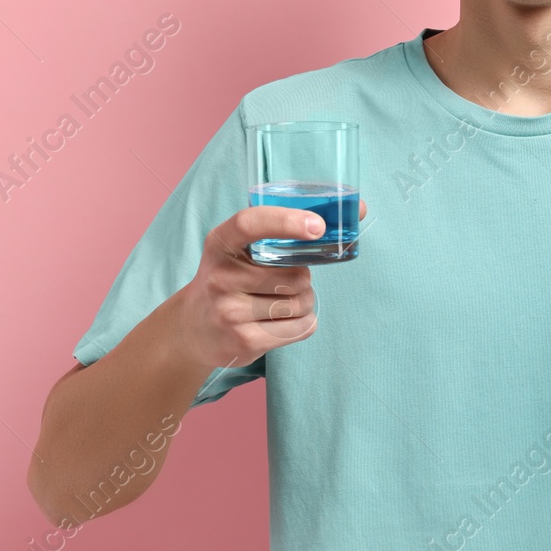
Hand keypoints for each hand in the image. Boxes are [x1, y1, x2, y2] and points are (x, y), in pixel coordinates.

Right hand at [174, 198, 366, 370]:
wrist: (193, 328)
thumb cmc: (232, 278)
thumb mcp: (240, 249)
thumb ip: (284, 231)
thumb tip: (358, 209)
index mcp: (221, 243)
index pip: (250, 223)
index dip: (287, 221)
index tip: (318, 226)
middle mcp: (221, 276)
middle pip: (295, 275)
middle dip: (303, 280)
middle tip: (285, 283)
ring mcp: (230, 310)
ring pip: (301, 304)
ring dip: (304, 303)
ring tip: (279, 303)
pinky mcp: (244, 341)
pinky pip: (300, 328)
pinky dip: (303, 324)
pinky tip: (281, 322)